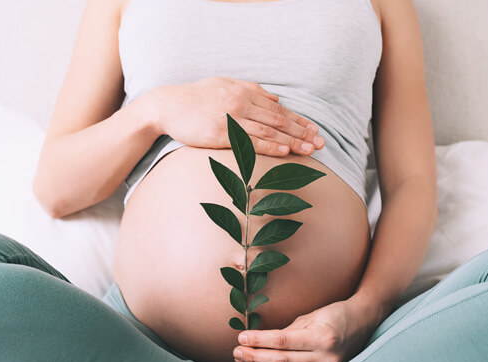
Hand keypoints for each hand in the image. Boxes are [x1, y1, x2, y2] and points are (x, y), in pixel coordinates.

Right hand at [141, 76, 325, 155]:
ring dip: (292, 141)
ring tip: (310, 149)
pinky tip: (284, 151)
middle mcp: (241, 103)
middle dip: (302, 132)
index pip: (278, 109)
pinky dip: (269, 145)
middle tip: (321, 142)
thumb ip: (251, 90)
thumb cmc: (195, 97)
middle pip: (278, 119)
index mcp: (244, 91)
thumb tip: (275, 98)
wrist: (167, 105)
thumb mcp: (224, 85)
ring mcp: (231, 117)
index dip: (299, 120)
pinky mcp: (221, 132)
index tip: (315, 129)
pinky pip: (250, 140)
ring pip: (269, 130)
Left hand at [232, 299, 381, 361]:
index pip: (283, 342)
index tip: (242, 337)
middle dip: (255, 357)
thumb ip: (288, 331)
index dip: (259, 341)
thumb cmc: (335, 314)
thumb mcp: (312, 316)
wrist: (363, 323)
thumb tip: (260, 340)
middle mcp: (325, 358)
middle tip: (236, 351)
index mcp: (322, 338)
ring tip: (242, 361)